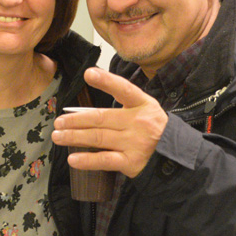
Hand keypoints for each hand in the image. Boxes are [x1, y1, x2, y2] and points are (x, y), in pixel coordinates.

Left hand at [51, 67, 167, 177]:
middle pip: (101, 118)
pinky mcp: (131, 162)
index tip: (88, 73)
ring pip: (98, 138)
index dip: (106, 81)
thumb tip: (82, 114)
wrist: (177, 155)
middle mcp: (138, 122)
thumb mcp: (143, 111)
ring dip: (74, 136)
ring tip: (58, 136)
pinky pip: (105, 160)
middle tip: (58, 121)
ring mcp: (135, 143)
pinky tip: (73, 158)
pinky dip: (87, 160)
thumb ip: (118, 108)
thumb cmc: (152, 129)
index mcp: (142, 104)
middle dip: (76, 119)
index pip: (123, 89)